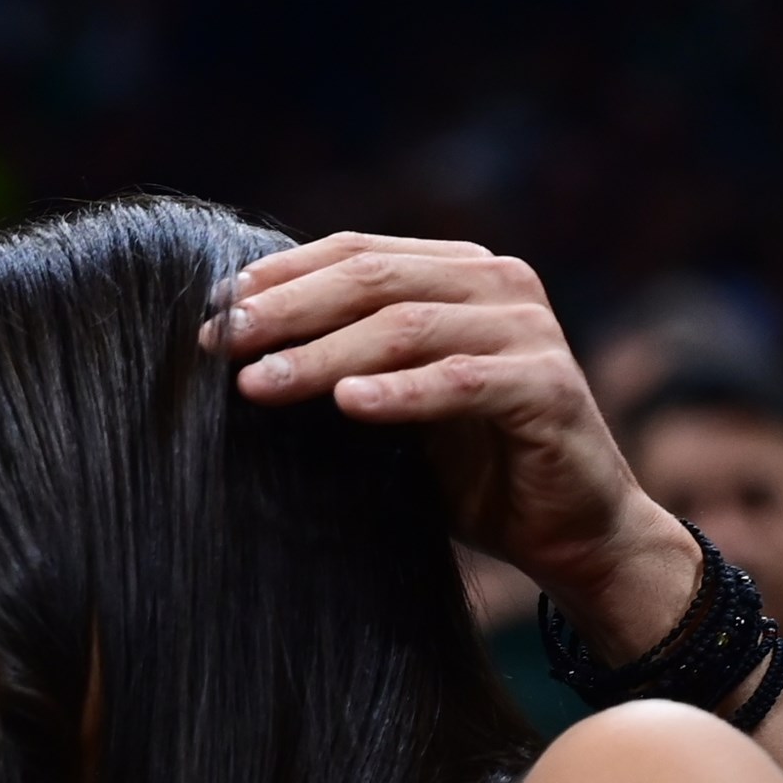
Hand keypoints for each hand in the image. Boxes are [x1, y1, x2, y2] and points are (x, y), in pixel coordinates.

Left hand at [205, 231, 697, 659]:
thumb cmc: (470, 466)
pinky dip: (401, 393)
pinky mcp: (550, 388)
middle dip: (288, 310)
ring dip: (324, 355)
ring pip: (408, 327)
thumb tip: (234, 344)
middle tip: (222, 342)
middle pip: (373, 279)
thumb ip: (342, 360)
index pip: (356, 252)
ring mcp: (528, 331)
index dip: (281, 276)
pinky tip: (348, 404)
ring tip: (258, 385)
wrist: (568, 530)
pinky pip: (462, 383)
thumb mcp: (394, 402)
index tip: (214, 311)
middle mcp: (499, 285)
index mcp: (459, 272)